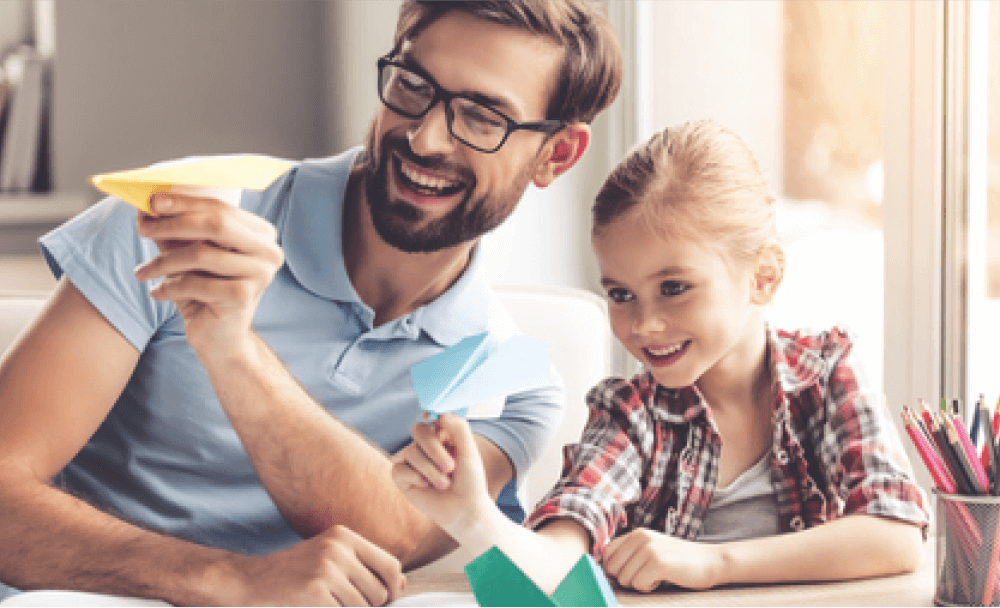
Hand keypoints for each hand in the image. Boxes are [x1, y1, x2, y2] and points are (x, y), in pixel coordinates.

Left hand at [133, 193, 283, 355]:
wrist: (220, 339)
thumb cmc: (205, 292)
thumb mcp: (189, 255)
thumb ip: (175, 230)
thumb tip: (147, 206)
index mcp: (261, 234)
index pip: (221, 208)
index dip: (184, 203)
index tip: (152, 202)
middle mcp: (268, 251)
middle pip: (217, 224)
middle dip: (174, 223)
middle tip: (143, 229)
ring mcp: (260, 274)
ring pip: (202, 254)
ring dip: (164, 262)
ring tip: (142, 271)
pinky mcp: (243, 296)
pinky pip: (196, 282)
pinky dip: (169, 287)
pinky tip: (157, 293)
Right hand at [235, 524, 404, 606]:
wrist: (248, 580)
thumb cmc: (292, 572)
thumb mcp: (329, 558)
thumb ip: (364, 567)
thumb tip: (402, 583)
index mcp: (345, 536)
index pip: (391, 565)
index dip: (393, 588)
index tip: (386, 601)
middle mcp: (339, 548)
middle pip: (380, 590)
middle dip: (371, 606)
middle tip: (347, 605)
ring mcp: (327, 569)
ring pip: (364, 606)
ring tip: (329, 605)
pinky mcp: (316, 591)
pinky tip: (316, 607)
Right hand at [390, 413, 494, 539]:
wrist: (464, 509)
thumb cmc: (469, 481)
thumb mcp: (469, 452)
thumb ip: (458, 428)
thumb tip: (439, 414)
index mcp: (442, 436)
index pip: (432, 419)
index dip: (430, 416)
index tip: (430, 417)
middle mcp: (426, 446)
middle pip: (419, 431)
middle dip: (434, 449)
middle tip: (451, 467)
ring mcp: (412, 461)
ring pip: (411, 452)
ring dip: (430, 470)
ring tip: (445, 484)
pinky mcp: (402, 477)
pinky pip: (399, 469)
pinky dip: (415, 477)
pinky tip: (426, 486)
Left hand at [602, 528, 724, 590]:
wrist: (711, 561)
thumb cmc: (678, 561)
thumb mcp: (650, 550)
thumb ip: (630, 554)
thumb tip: (604, 569)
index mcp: (636, 534)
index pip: (607, 554)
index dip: (615, 569)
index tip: (632, 573)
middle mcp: (639, 537)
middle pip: (612, 569)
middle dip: (627, 578)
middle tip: (648, 575)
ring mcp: (648, 549)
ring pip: (624, 579)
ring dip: (640, 584)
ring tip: (658, 575)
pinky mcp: (658, 562)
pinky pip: (639, 584)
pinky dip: (649, 588)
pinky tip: (663, 579)